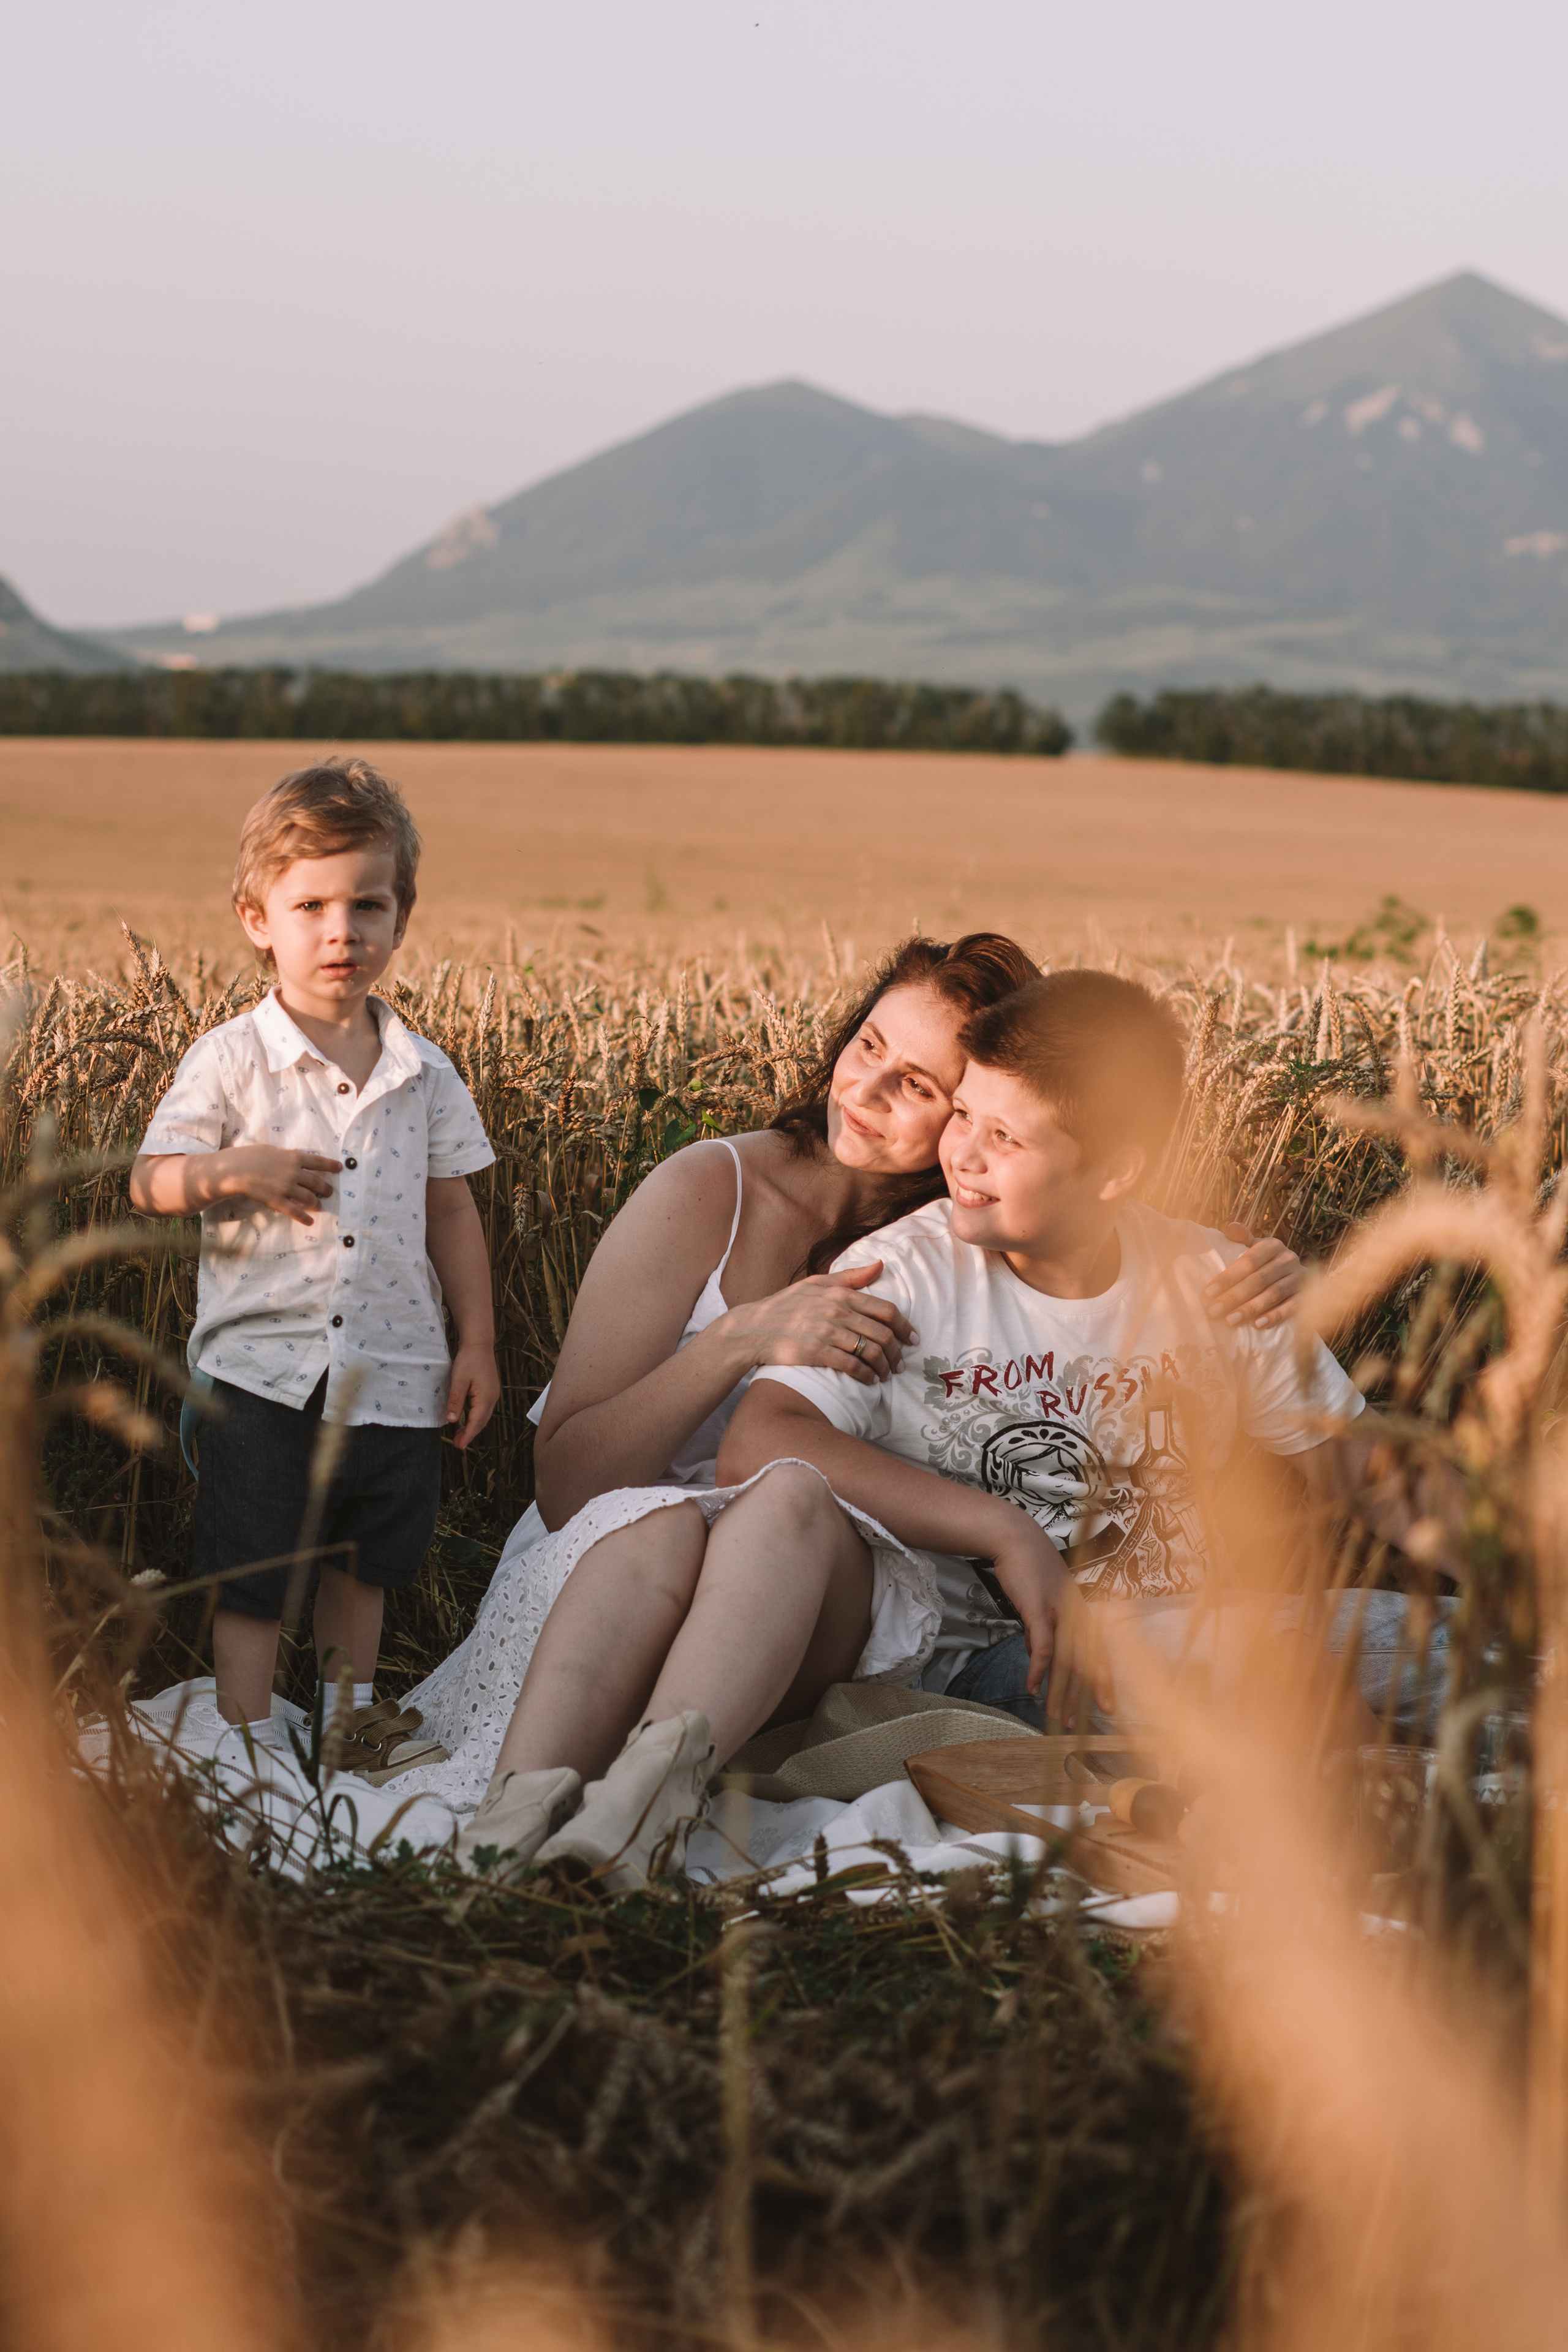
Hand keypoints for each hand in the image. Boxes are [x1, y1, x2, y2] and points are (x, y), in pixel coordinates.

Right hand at [217, 1146, 341, 1225]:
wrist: (235, 1170)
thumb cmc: (251, 1156)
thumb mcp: (273, 1151)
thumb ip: (287, 1157)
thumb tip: (296, 1160)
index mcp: (294, 1157)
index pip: (318, 1161)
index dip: (331, 1165)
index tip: (340, 1168)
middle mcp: (294, 1173)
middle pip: (316, 1182)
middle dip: (325, 1188)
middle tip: (329, 1192)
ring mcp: (287, 1188)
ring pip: (309, 1197)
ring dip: (316, 1202)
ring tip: (319, 1205)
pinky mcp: (278, 1201)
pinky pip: (295, 1212)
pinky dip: (304, 1218)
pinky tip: (310, 1222)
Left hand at [444, 1339, 500, 1448]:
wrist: (479, 1343)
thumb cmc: (468, 1360)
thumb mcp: (458, 1381)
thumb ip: (456, 1402)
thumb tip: (452, 1421)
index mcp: (486, 1397)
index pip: (476, 1422)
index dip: (468, 1436)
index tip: (459, 1446)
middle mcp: (492, 1398)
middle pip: (482, 1422)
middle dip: (470, 1434)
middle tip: (457, 1444)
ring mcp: (493, 1393)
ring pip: (484, 1416)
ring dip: (473, 1426)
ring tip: (460, 1435)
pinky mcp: (490, 1389)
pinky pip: (484, 1408)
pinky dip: (476, 1417)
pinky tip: (467, 1418)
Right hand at [721, 1262, 917, 1386]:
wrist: (752, 1329)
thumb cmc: (785, 1306)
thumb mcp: (815, 1284)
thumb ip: (849, 1277)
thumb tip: (880, 1265)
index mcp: (840, 1294)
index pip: (886, 1310)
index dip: (905, 1326)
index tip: (913, 1339)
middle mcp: (836, 1311)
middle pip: (883, 1334)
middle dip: (897, 1352)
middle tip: (900, 1364)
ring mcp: (826, 1332)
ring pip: (871, 1352)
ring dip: (884, 1367)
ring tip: (885, 1375)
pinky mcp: (816, 1352)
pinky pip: (852, 1366)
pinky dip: (866, 1376)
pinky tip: (869, 1381)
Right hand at [989, 1519, 1112, 1724]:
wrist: (1015, 1538)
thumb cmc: (1028, 1567)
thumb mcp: (1041, 1600)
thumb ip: (1040, 1628)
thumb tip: (1034, 1654)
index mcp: (1080, 1612)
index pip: (1097, 1653)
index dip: (1102, 1681)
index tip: (1106, 1706)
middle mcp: (1076, 1614)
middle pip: (1086, 1662)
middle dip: (1085, 1696)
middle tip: (1083, 1723)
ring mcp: (1059, 1612)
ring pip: (1066, 1660)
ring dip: (1060, 1692)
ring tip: (1056, 1716)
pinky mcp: (1039, 1610)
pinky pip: (1042, 1647)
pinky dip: (1038, 1670)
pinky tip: (1032, 1689)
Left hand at [1205, 1226, 1303, 1329]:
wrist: (1296, 1274)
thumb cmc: (1265, 1262)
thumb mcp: (1255, 1247)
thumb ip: (1242, 1238)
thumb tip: (1231, 1228)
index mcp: (1272, 1245)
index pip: (1248, 1262)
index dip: (1228, 1277)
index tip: (1208, 1292)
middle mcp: (1288, 1259)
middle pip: (1258, 1280)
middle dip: (1234, 1297)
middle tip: (1214, 1311)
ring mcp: (1300, 1278)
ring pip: (1273, 1294)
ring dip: (1250, 1309)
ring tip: (1230, 1320)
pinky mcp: (1307, 1296)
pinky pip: (1292, 1307)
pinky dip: (1275, 1316)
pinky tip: (1258, 1325)